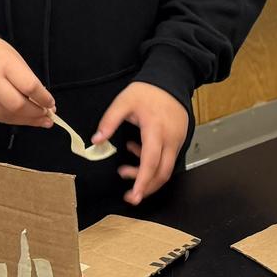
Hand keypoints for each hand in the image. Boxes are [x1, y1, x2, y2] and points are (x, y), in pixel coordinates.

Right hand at [0, 36, 54, 127]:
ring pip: (7, 116)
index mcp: (3, 64)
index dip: (44, 98)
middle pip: (17, 106)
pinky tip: (23, 119)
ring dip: (27, 121)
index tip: (51, 103)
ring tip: (40, 121)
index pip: (29, 86)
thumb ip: (27, 79)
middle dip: (36, 114)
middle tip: (48, 116)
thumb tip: (44, 101)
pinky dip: (13, 120)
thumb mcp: (13, 58)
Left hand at [93, 82, 188, 205]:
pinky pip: (168, 158)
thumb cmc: (148, 91)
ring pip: (166, 169)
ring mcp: (177, 140)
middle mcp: (170, 139)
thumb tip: (96, 141)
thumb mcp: (124, 101)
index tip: (135, 196)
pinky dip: (153, 163)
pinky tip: (138, 151)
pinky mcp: (179, 139)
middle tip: (130, 196)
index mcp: (155, 130)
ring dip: (148, 176)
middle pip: (162, 173)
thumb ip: (109, 121)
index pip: (151, 162)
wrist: (171, 80)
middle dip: (146, 188)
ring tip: (126, 170)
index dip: (142, 182)